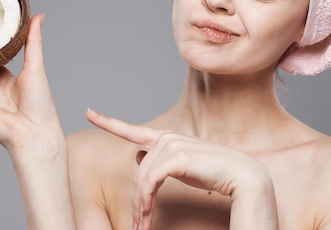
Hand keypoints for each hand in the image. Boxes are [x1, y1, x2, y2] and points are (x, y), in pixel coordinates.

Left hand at [86, 109, 277, 229]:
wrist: (242, 175)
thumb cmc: (214, 172)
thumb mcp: (182, 166)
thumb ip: (159, 161)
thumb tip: (138, 157)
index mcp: (166, 138)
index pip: (132, 130)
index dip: (108, 121)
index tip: (89, 112)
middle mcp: (166, 137)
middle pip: (137, 173)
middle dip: (136, 202)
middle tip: (137, 225)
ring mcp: (171, 144)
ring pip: (141, 180)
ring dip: (140, 208)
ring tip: (143, 226)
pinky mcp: (176, 156)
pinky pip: (150, 183)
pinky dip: (146, 203)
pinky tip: (147, 216)